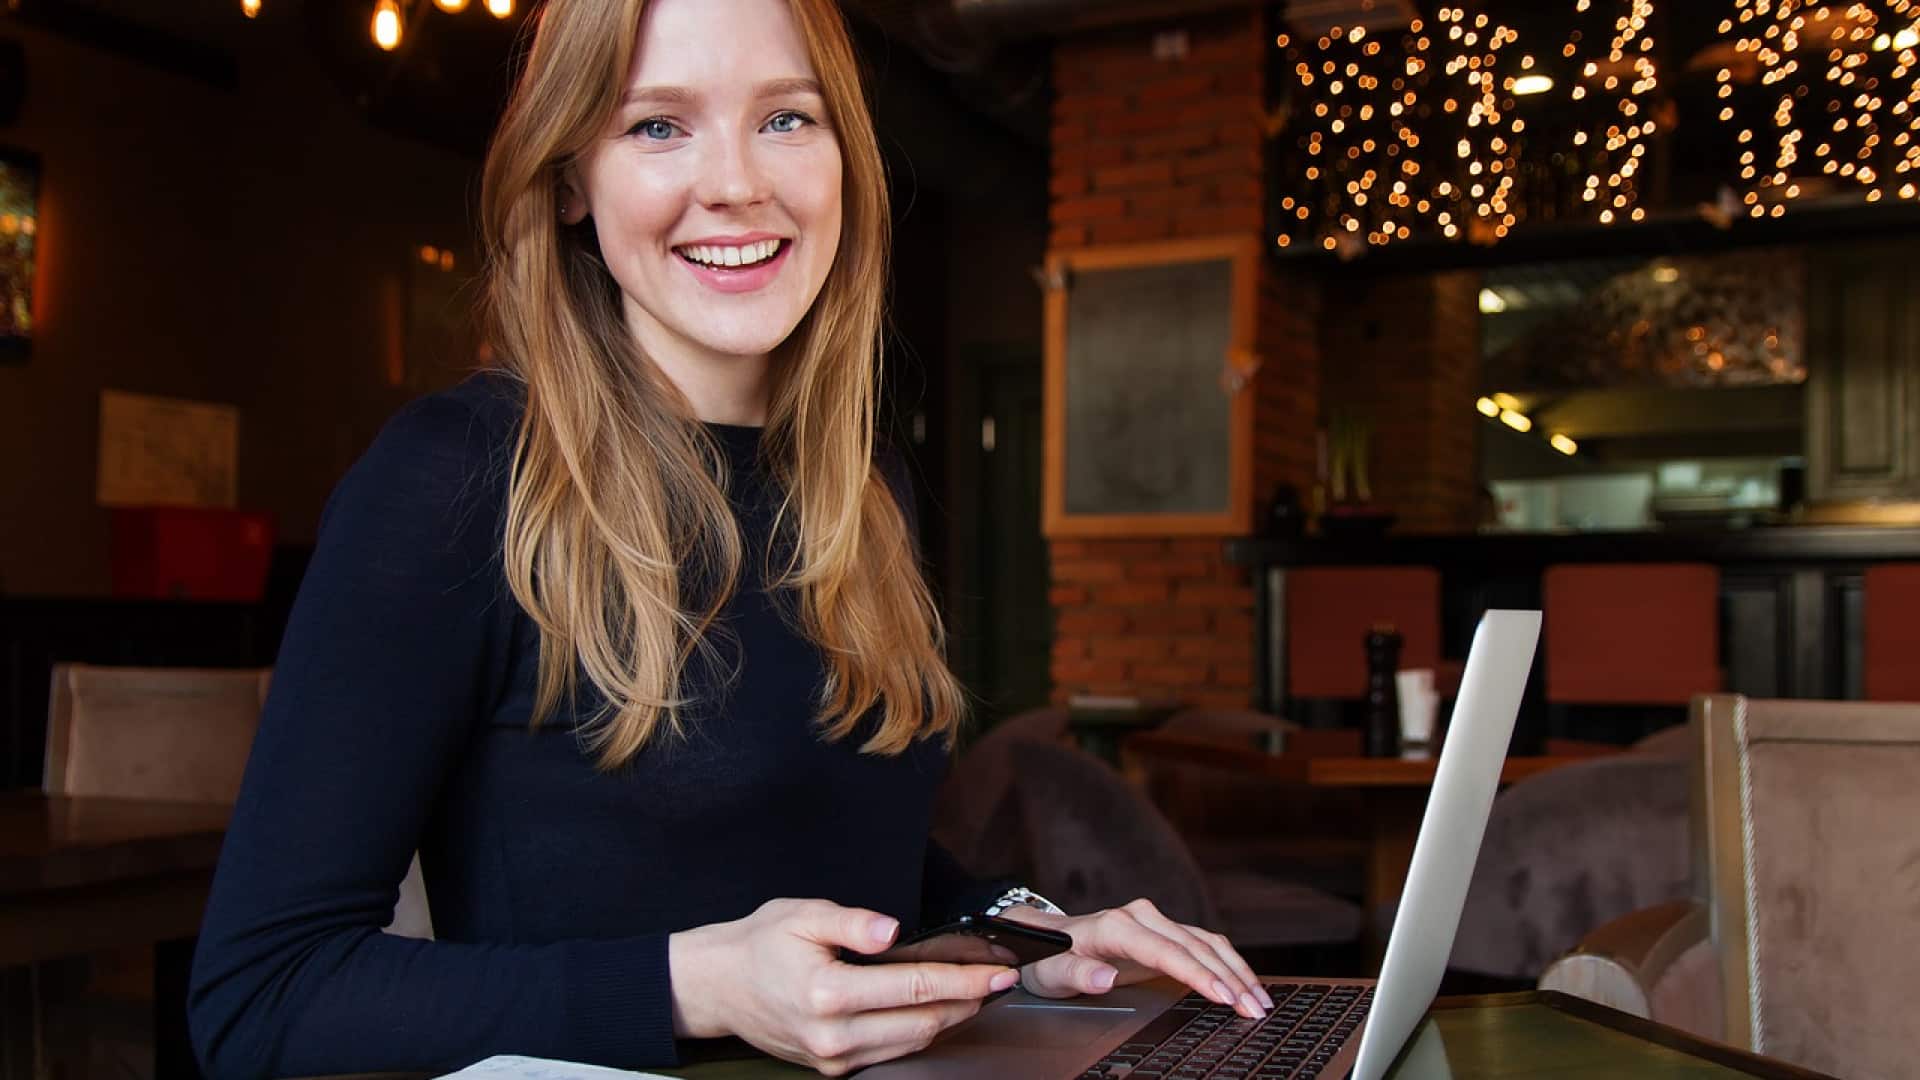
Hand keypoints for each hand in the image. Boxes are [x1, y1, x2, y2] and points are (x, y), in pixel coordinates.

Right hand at [669, 898, 1019, 1075]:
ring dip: (950, 1020)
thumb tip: (890, 929)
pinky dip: (920, 1033)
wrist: (717, 986)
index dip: (964, 979)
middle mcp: (832, 1034)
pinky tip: (936, 1011)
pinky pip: (890, 1053)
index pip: (915, 987)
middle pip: (923, 1023)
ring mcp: (832, 1057)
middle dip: (968, 1002)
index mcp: (827, 993)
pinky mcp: (831, 1068)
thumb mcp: (802, 914)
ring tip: (976, 994)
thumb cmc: (758, 945)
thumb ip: (850, 921)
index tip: (997, 971)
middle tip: (999, 980)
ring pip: (911, 1044)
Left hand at [1000, 899, 1273, 1019]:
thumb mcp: (1051, 972)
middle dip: (1229, 979)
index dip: (1198, 974)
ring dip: (1237, 970)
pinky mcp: (1165, 931)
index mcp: (1116, 926)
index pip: (1167, 951)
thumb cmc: (1049, 958)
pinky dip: (1228, 963)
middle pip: (1195, 947)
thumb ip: (1077, 974)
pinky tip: (1245, 982)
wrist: (1047, 940)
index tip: (1223, 995)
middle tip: (1254, 1009)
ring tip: (1260, 999)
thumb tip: (1106, 976)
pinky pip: (1204, 944)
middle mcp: (1141, 917)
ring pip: (1207, 943)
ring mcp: (1156, 921)